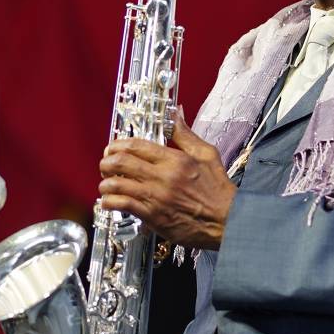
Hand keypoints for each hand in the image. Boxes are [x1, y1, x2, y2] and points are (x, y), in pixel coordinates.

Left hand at [98, 108, 235, 249]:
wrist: (227, 220)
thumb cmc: (218, 189)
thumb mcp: (206, 154)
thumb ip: (185, 134)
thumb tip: (176, 113)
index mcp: (174, 159)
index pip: (136, 145)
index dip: (118, 144)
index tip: (113, 147)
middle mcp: (162, 177)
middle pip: (121, 162)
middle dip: (106, 161)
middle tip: (105, 164)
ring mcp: (156, 198)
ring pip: (116, 185)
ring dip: (105, 183)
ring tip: (106, 184)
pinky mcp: (153, 217)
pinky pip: (122, 206)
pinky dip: (109, 202)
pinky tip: (109, 201)